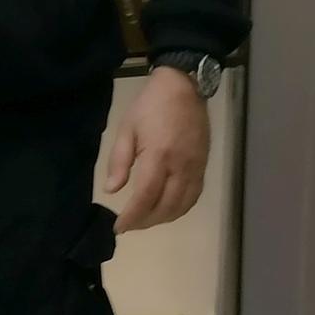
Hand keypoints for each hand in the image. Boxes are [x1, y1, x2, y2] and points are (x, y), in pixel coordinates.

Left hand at [98, 67, 209, 232]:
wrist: (184, 87)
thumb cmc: (150, 105)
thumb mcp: (126, 128)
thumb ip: (119, 161)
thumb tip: (111, 190)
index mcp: (158, 155)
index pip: (146, 196)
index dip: (132, 216)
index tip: (118, 227)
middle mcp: (180, 166)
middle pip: (165, 207)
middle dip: (145, 221)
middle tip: (129, 225)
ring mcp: (195, 167)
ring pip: (182, 206)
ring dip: (163, 218)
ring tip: (145, 220)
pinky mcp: (203, 166)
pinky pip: (194, 196)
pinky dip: (180, 209)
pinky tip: (166, 209)